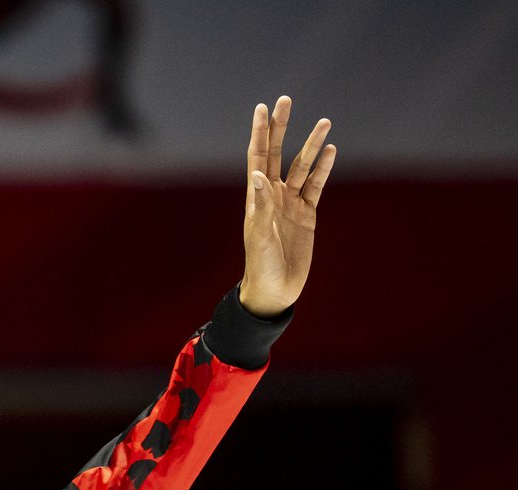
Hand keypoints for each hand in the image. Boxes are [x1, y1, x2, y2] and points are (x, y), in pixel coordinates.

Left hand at [238, 96, 335, 317]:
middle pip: (279, 153)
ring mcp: (291, 203)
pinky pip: (316, 186)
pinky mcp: (307, 214)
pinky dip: (323, 168)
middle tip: (286, 100)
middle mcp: (273, 195)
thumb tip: (260, 174)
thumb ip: (261, 205)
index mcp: (256, 198)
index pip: (258, 156)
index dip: (260, 132)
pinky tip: (330, 150)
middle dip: (282, 127)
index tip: (262, 108)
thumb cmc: (261, 266)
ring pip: (303, 167)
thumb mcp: (260, 235)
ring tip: (324, 122)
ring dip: (312, 145)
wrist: (275, 290)